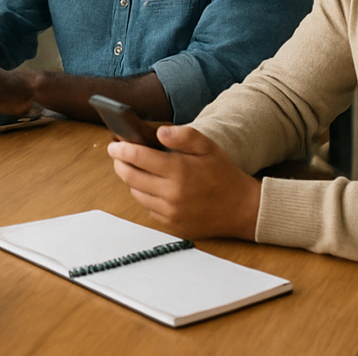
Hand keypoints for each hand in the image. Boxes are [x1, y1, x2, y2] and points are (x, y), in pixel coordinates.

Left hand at [108, 125, 260, 239]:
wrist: (243, 209)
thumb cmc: (224, 174)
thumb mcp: (208, 147)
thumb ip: (183, 136)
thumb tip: (158, 132)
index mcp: (179, 171)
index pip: (138, 157)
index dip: (121, 149)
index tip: (114, 144)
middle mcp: (172, 194)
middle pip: (130, 176)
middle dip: (120, 163)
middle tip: (117, 154)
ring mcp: (171, 212)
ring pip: (136, 193)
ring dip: (130, 180)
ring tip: (133, 168)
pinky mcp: (172, 225)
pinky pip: (147, 208)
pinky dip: (144, 196)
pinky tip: (149, 186)